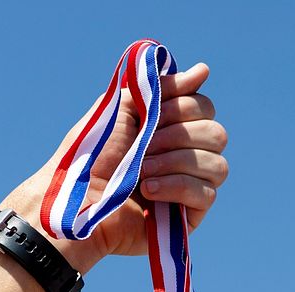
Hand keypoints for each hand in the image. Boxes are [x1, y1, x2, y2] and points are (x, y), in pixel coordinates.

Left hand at [2, 63, 228, 272]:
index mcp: (173, 129)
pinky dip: (176, 186)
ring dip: (176, 162)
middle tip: (144, 145)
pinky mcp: (189, 216)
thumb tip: (203, 71)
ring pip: (217, 165)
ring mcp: (191, 187)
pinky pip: (206, 195)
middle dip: (178, 136)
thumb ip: (159, 88)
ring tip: (141, 171)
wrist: (77, 198)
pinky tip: (148, 190)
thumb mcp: (123, 109)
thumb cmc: (93, 154)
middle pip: (217, 135)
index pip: (205, 108)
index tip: (153, 113)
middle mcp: (187, 156)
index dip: (183, 106)